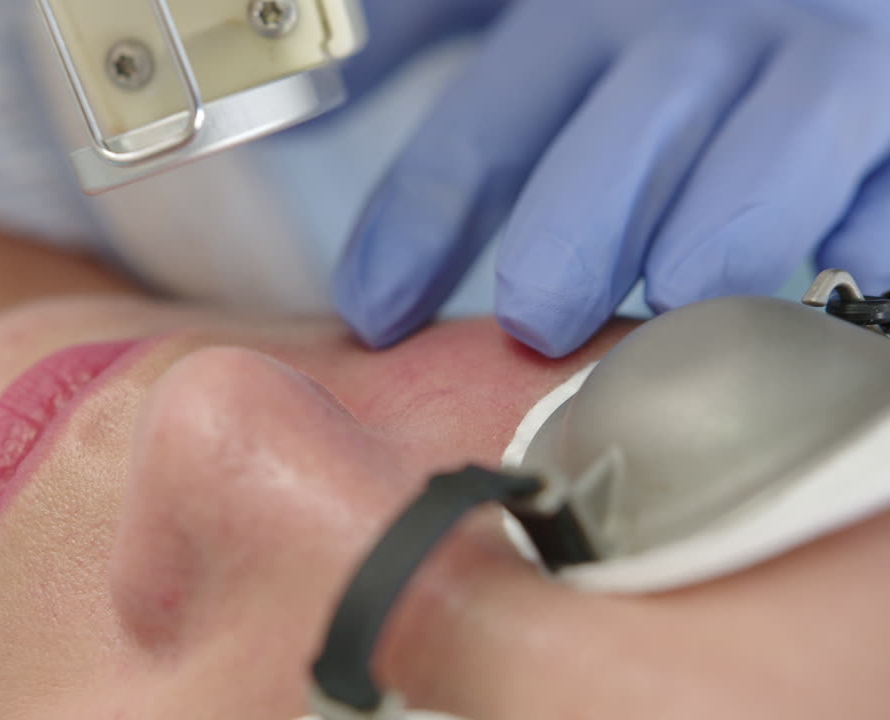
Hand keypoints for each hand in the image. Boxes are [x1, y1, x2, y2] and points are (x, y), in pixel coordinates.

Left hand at [334, 0, 889, 355]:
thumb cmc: (633, 7)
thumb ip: (412, 36)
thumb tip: (300, 107)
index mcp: (584, 9)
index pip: (489, 118)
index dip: (426, 216)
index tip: (374, 311)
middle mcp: (700, 25)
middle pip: (635, 118)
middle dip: (582, 218)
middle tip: (538, 315)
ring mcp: (815, 54)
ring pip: (781, 136)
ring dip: (732, 221)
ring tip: (682, 298)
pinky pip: (887, 184)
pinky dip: (868, 229)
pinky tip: (841, 275)